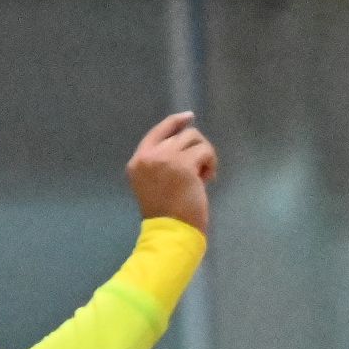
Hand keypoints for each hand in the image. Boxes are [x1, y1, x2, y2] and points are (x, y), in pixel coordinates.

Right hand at [128, 111, 218, 231]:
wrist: (170, 232)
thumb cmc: (167, 215)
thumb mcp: (156, 184)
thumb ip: (165, 163)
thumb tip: (188, 144)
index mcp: (138, 161)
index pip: (158, 131)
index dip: (175, 121)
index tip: (189, 117)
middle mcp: (149, 156)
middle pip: (180, 134)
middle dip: (196, 147)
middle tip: (202, 169)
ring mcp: (165, 158)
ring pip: (194, 138)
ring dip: (205, 155)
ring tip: (205, 176)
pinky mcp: (183, 164)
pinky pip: (205, 151)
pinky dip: (211, 163)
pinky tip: (208, 179)